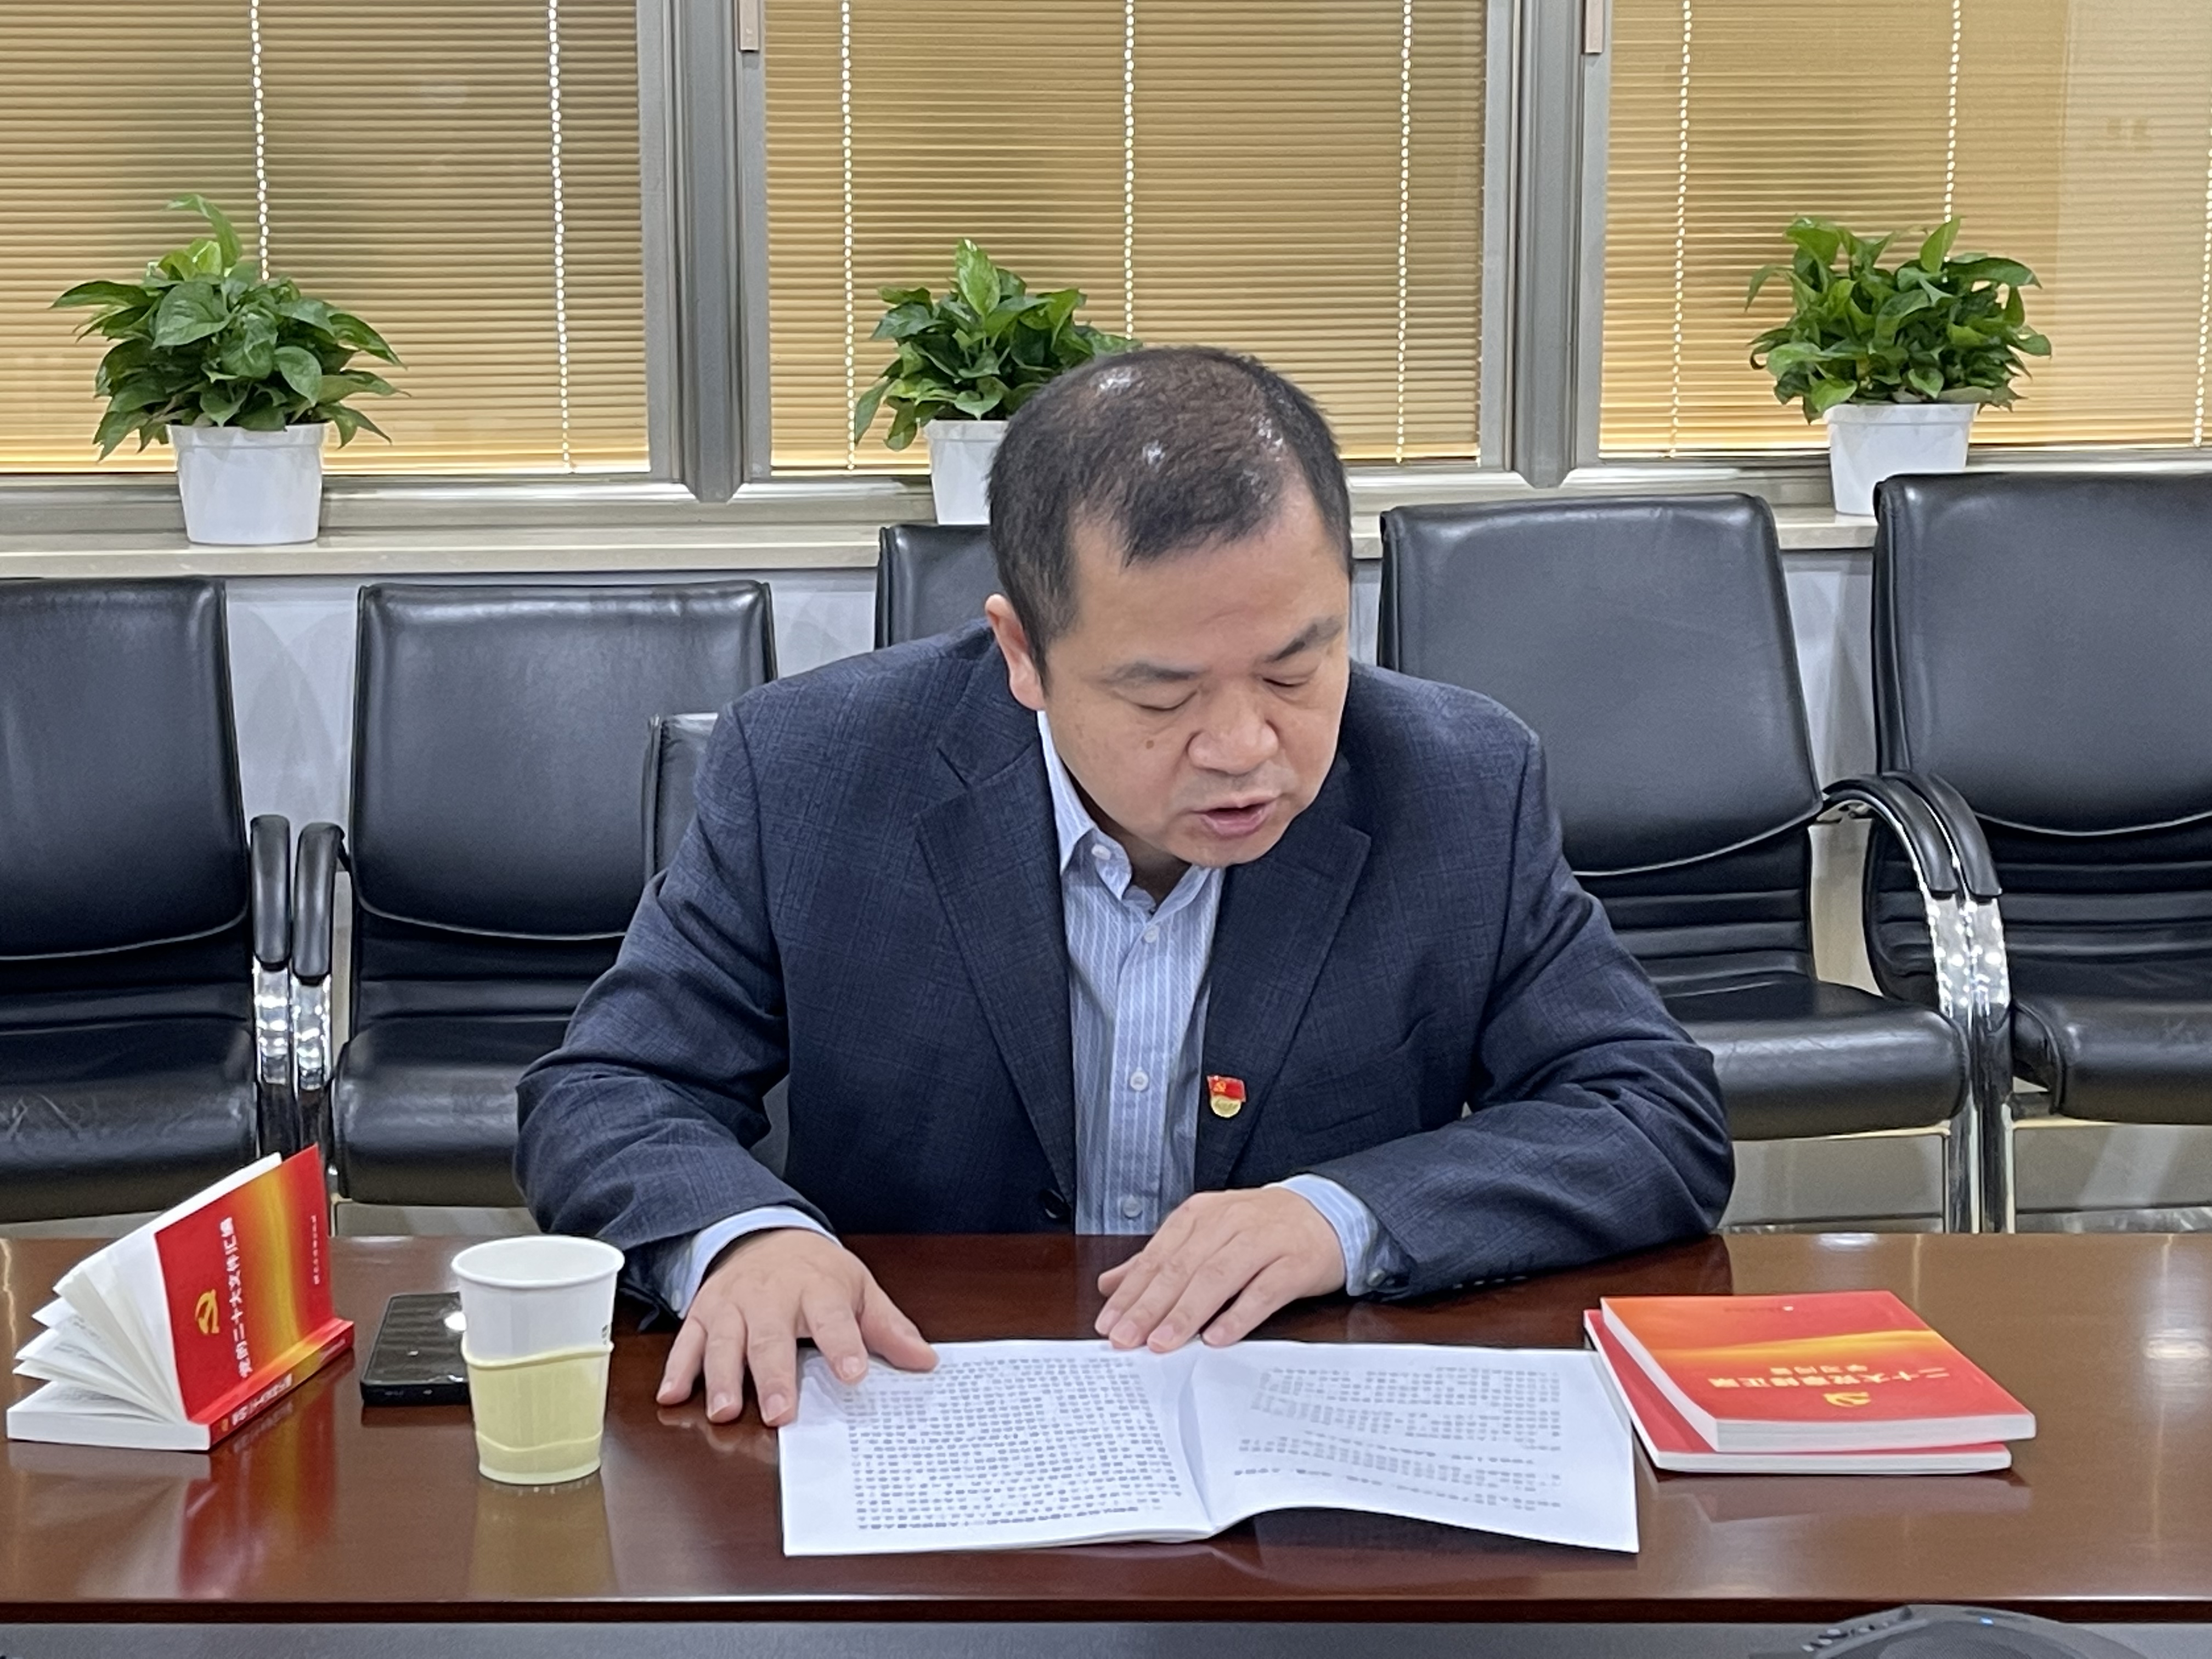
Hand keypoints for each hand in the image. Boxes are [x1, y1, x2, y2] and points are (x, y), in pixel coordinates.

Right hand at [656, 1229, 934, 1426]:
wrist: (763, 1233)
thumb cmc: (816, 1272)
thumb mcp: (858, 1289)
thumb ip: (887, 1327)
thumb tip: (925, 1361)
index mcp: (817, 1288)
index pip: (833, 1318)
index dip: (843, 1345)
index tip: (853, 1373)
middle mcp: (771, 1296)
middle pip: (771, 1338)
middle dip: (774, 1375)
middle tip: (781, 1412)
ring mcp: (732, 1305)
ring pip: (724, 1341)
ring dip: (722, 1377)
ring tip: (727, 1411)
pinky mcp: (703, 1313)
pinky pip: (687, 1341)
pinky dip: (678, 1368)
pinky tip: (671, 1395)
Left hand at [1094, 1188, 1345, 1352]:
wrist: (1327, 1213)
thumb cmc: (1261, 1229)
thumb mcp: (1206, 1235)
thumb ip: (1159, 1259)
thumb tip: (1111, 1284)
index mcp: (1201, 1215)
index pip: (1158, 1255)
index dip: (1132, 1291)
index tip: (1108, 1323)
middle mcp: (1229, 1222)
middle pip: (1182, 1267)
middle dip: (1150, 1306)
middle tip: (1126, 1339)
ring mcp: (1264, 1241)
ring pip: (1217, 1277)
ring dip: (1186, 1313)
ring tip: (1163, 1343)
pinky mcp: (1295, 1262)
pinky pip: (1263, 1290)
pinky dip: (1239, 1315)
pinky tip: (1218, 1338)